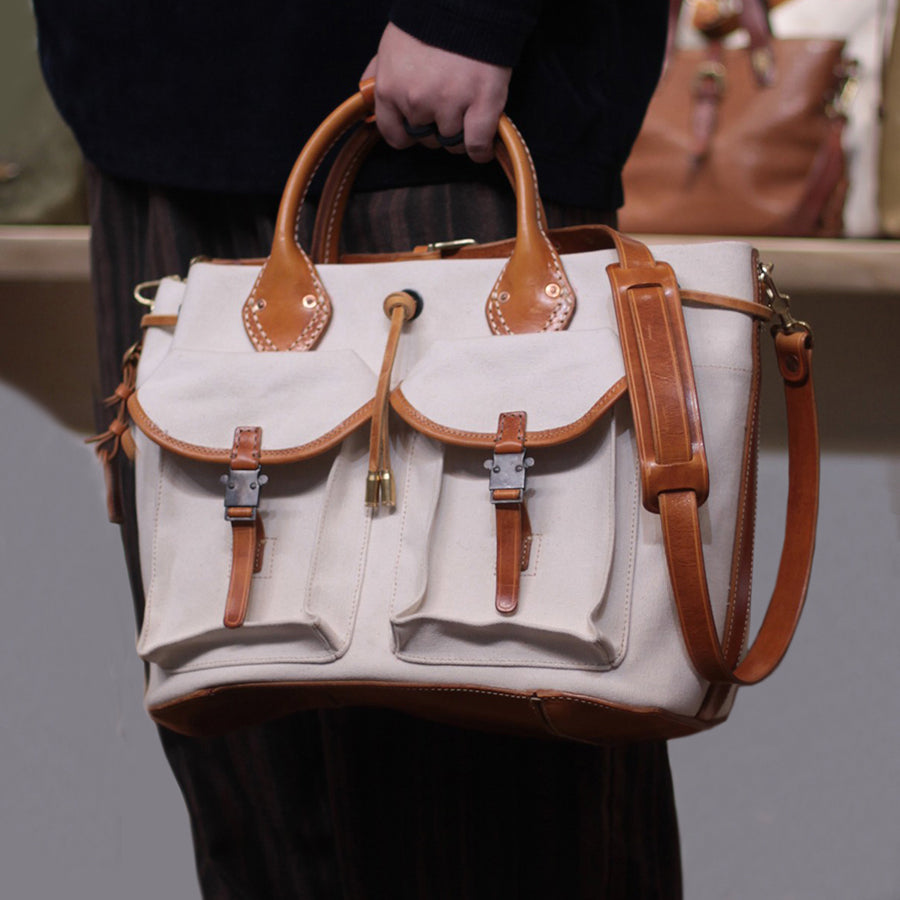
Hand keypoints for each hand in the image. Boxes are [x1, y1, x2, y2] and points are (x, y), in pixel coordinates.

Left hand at [362, 23, 511, 162]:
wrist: (467, 4)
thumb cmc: (428, 24)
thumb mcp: (390, 47)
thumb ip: (377, 76)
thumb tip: (366, 102)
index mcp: (390, 89)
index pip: (395, 136)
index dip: (408, 134)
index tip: (419, 128)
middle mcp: (416, 101)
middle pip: (426, 139)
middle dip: (435, 127)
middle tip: (446, 105)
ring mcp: (449, 104)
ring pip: (452, 142)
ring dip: (459, 134)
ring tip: (466, 112)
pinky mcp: (481, 104)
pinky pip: (477, 145)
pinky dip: (480, 150)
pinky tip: (482, 148)